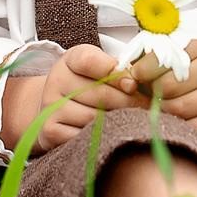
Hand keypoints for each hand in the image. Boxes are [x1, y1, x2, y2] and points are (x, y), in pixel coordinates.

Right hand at [16, 43, 145, 150]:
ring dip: (118, 120)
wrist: (58, 105)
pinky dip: (101, 137)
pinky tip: (112, 133)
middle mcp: (56, 80)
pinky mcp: (50, 130)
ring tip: (134, 120)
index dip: (116, 74)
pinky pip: (83, 137)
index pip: (91, 62)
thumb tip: (138, 83)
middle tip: (147, 108)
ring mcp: (50, 106)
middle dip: (128, 102)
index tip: (133, 85)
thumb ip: (117, 69)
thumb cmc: (87, 83)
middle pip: (99, 94)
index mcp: (71, 59)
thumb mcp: (99, 67)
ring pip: (94, 118)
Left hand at [132, 39, 196, 142]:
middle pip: (169, 85)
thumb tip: (126, 73)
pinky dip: (178, 127)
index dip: (145, 68)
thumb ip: (158, 57)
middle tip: (149, 96)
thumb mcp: (185, 53)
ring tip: (160, 108)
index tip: (135, 76)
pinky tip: (175, 122)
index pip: (168, 54)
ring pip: (179, 108)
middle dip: (153, 93)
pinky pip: (193, 127)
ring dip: (163, 111)